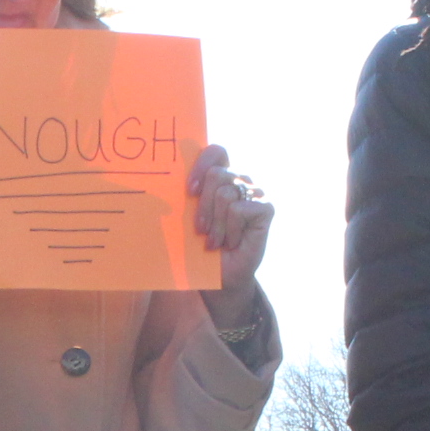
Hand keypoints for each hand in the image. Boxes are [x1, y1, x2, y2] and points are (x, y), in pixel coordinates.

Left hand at [189, 144, 273, 320]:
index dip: (201, 166)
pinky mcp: (266, 208)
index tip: (189, 191)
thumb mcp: (188, 219)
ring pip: (225, 194)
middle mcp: (241, 181)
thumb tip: (163, 178)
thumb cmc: (201, 247)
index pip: (216, 152)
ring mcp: (256, 193)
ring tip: (215, 241)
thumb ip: (186, 196)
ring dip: (215, 224)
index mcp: (222, 177)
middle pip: (216, 175)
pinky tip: (231, 242)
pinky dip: (230, 230)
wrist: (220, 278)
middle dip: (203, 206)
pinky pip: (239, 209)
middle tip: (201, 230)